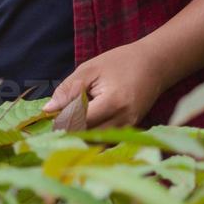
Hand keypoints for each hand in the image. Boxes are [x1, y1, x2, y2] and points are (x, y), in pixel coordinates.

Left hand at [43, 41, 166, 129]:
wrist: (155, 65)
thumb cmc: (121, 62)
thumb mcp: (90, 69)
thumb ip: (69, 89)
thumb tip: (48, 110)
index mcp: (113, 102)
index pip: (80, 121)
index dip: (62, 119)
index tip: (51, 114)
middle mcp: (124, 120)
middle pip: (87, 135)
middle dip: (70, 129)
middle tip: (59, 118)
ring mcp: (130, 128)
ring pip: (97, 141)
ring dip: (81, 133)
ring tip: (73, 118)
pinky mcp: (131, 131)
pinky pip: (107, 140)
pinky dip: (94, 134)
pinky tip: (87, 122)